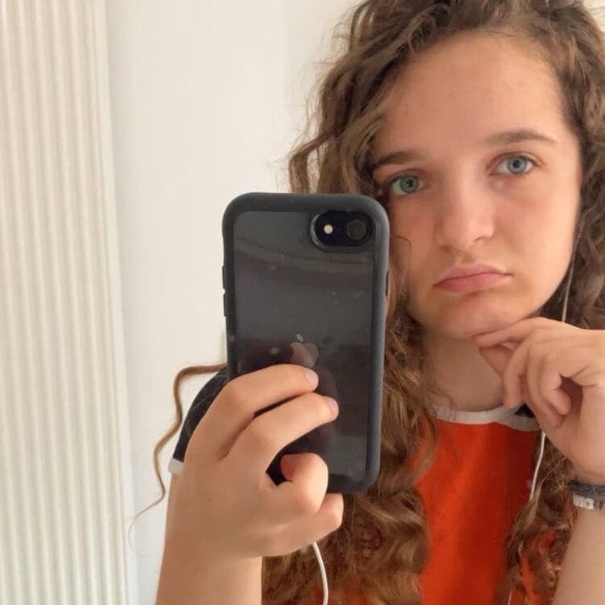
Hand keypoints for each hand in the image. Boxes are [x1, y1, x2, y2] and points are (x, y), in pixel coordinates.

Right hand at [166, 364, 343, 565]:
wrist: (201, 543)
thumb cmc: (215, 476)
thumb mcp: (210, 442)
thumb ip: (241, 411)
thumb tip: (296, 364)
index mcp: (204, 450)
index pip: (236, 401)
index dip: (279, 379)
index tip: (306, 376)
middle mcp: (224, 487)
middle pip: (266, 436)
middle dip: (306, 410)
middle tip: (326, 404)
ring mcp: (254, 523)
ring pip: (303, 493)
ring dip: (317, 467)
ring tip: (305, 463)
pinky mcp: (279, 545)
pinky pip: (326, 517)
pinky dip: (331, 497)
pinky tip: (314, 490)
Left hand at [474, 318, 604, 483]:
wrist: (602, 464)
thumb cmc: (578, 433)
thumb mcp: (537, 396)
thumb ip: (516, 369)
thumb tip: (484, 344)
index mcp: (582, 346)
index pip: (540, 325)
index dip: (507, 330)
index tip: (480, 341)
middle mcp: (595, 341)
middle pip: (535, 334)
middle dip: (513, 368)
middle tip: (511, 400)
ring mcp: (601, 349)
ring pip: (539, 349)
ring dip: (533, 387)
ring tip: (551, 412)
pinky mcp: (601, 363)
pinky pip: (552, 362)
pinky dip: (546, 390)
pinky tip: (563, 409)